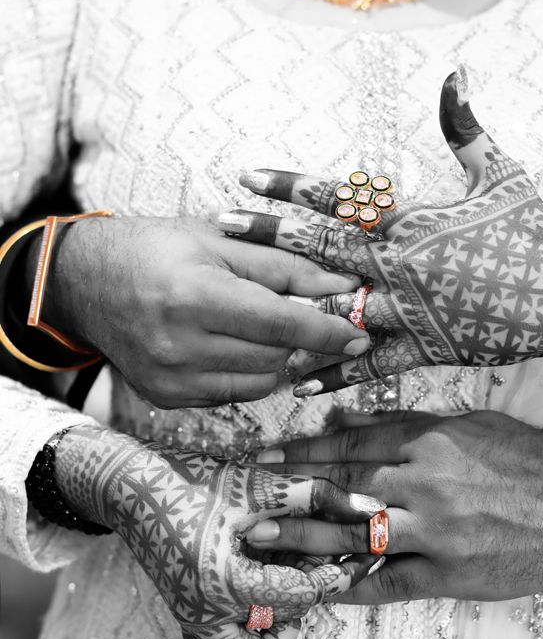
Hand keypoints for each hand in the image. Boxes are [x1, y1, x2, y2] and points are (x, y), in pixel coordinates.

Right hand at [41, 215, 369, 406]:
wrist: (86, 282)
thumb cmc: (158, 249)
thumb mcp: (221, 240)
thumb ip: (286, 266)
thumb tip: (344, 289)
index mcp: (193, 294)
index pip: (279, 324)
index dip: (326, 331)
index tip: (359, 335)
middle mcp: (179, 344)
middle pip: (275, 356)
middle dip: (298, 337)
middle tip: (302, 314)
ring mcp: (170, 378)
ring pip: (260, 381)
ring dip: (275, 356)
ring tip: (256, 324)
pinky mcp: (167, 398)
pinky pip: (234, 394)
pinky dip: (246, 372)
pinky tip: (229, 343)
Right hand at [54, 425, 378, 638]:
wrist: (131, 487)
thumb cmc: (194, 482)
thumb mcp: (258, 485)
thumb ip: (317, 495)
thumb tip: (372, 508)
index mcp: (228, 581)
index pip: (303, 594)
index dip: (340, 576)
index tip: (363, 559)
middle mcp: (209, 613)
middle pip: (283, 622)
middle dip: (310, 591)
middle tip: (321, 555)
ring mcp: (193, 621)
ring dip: (276, 638)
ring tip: (288, 594)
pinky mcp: (184, 619)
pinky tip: (258, 624)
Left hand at [221, 69, 542, 394]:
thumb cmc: (534, 231)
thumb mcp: (501, 173)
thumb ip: (466, 127)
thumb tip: (456, 74)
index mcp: (414, 220)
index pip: (342, 197)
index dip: (292, 184)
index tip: (247, 174)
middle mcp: (404, 265)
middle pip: (324, 249)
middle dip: (270, 235)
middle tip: (222, 226)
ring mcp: (412, 309)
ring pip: (338, 307)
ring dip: (288, 306)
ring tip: (239, 306)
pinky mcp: (428, 347)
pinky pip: (373, 362)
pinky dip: (336, 369)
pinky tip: (297, 375)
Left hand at [242, 410, 542, 602]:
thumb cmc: (525, 459)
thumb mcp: (466, 425)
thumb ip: (400, 424)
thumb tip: (341, 421)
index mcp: (427, 441)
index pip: (349, 446)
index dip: (303, 453)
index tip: (266, 459)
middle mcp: (423, 483)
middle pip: (341, 488)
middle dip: (290, 495)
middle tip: (248, 504)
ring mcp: (434, 531)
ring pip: (353, 534)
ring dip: (303, 539)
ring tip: (262, 542)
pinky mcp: (447, 573)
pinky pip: (387, 583)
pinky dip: (351, 587)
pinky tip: (318, 588)